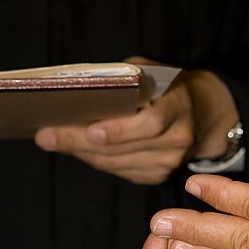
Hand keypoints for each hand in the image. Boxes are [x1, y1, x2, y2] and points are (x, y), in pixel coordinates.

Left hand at [34, 58, 238, 184]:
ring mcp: (170, 162)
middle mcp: (178, 140)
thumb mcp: (150, 73)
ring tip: (53, 140)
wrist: (202, 114)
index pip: (152, 123)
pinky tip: (78, 149)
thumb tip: (78, 95)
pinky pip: (121, 172)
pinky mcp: (160, 176)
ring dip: (83, 153)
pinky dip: (97, 160)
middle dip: (81, 142)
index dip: (121, 129)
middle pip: (126, 147)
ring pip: (118, 163)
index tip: (90, 129)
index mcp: (180, 108)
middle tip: (47, 136)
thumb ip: (124, 82)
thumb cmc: (167, 87)